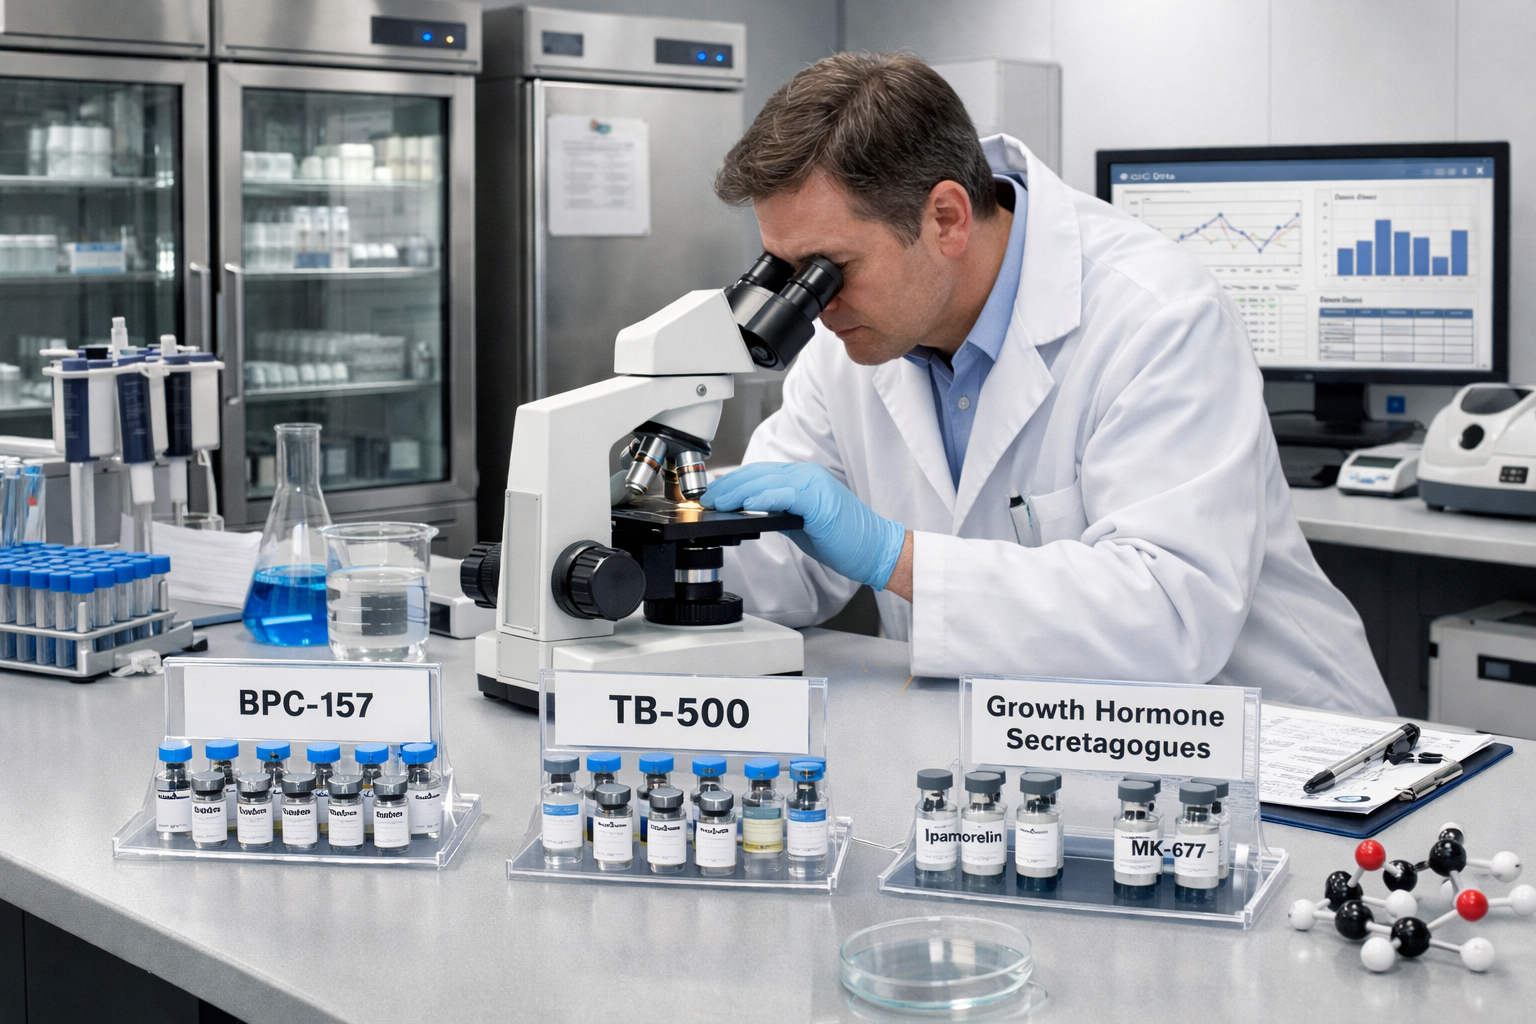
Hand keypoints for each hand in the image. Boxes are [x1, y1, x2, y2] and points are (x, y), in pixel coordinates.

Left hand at [703, 462, 906, 589]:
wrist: (874, 550)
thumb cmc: (843, 539)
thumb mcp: (801, 522)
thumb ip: (778, 512)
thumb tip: (748, 513)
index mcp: (803, 477)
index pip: (759, 473)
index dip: (733, 482)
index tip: (713, 493)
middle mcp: (807, 475)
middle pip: (757, 474)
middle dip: (728, 486)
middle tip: (707, 498)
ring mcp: (813, 484)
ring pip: (765, 482)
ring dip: (737, 492)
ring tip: (717, 502)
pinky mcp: (818, 500)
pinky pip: (783, 495)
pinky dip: (761, 499)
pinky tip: (745, 506)